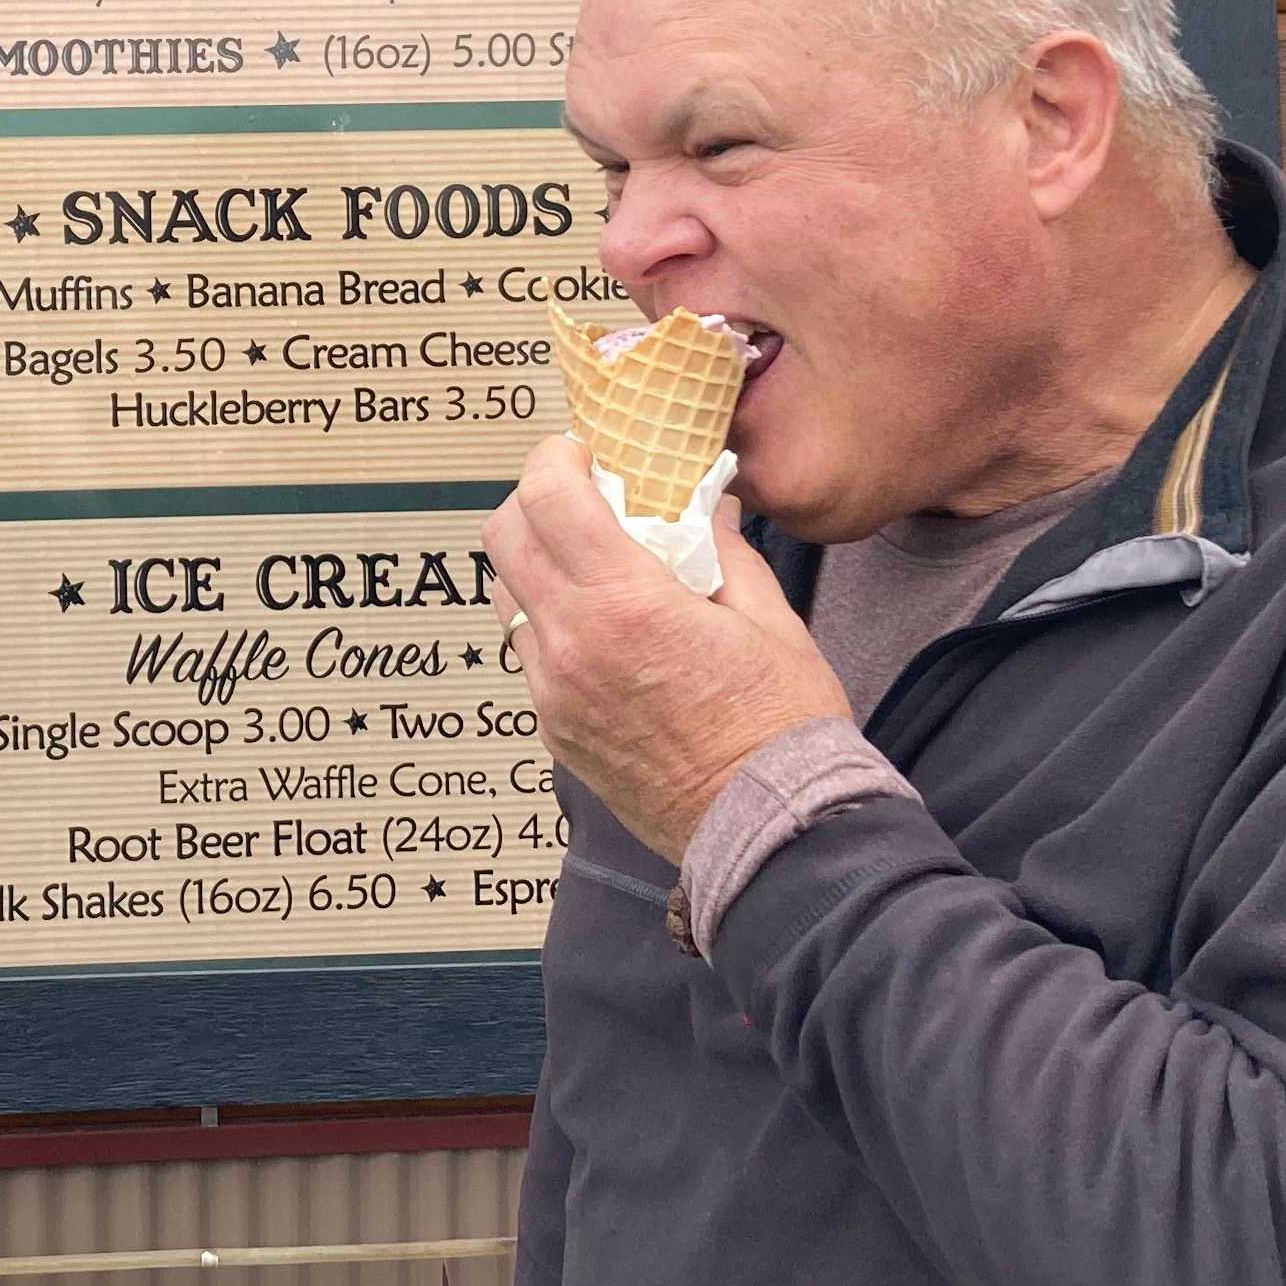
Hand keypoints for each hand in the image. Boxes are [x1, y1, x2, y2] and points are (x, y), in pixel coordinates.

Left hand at [489, 433, 851, 864]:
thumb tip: (704, 502)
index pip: (548, 497)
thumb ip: (722, 549)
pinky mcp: (554, 731)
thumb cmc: (781, 725)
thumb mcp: (769, 618)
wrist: (769, 831)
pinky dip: (551, 627)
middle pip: (503, 539)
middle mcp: (571, 643)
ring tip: (593, 570)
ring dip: (537, 567)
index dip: (554, 459)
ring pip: (507, 598)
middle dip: (534, 504)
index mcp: (624, 603)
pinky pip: (528, 655)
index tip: (581, 453)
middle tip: (581, 501)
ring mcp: (553, 692)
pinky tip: (606, 636)